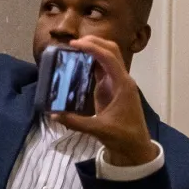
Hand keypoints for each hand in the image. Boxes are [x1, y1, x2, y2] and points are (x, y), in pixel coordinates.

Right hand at [54, 36, 156, 166]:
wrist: (135, 146)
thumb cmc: (121, 136)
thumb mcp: (98, 129)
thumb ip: (75, 122)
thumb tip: (53, 114)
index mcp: (122, 85)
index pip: (109, 58)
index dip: (92, 48)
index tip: (75, 44)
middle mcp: (122, 79)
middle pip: (112, 51)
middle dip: (95, 42)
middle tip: (73, 42)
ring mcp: (117, 83)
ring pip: (108, 57)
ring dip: (93, 49)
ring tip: (74, 48)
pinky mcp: (111, 88)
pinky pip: (103, 68)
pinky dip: (92, 61)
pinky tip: (79, 61)